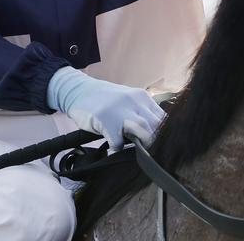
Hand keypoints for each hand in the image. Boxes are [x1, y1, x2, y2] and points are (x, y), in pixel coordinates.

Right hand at [46, 66, 163, 150]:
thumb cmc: (105, 100)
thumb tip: (156, 136)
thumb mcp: (127, 101)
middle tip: (149, 152)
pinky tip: (114, 148)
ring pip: (142, 129)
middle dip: (155, 141)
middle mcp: (134, 101)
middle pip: (156, 124)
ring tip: (136, 151)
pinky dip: (118, 148)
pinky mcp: (105, 119)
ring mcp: (119, 109)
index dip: (164, 134)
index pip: (163, 118)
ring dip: (142, 144)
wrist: (79, 90)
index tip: (161, 145)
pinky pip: (117, 140)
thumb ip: (141, 113)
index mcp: (142, 97)